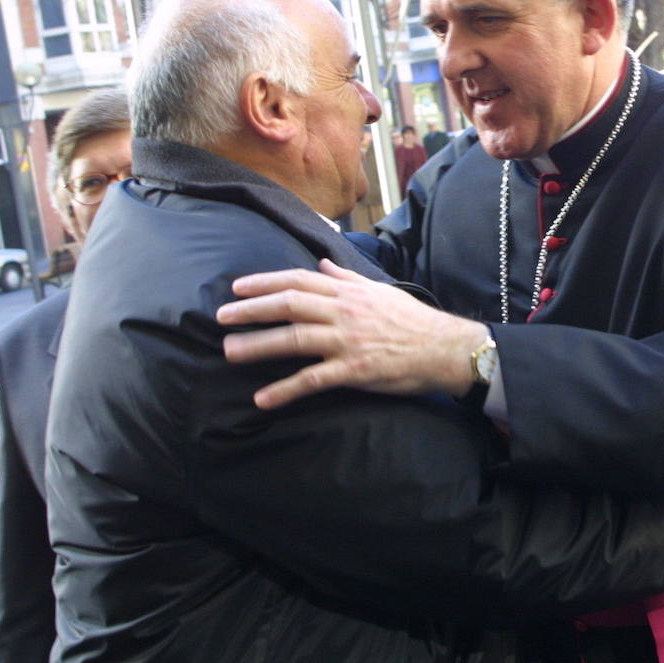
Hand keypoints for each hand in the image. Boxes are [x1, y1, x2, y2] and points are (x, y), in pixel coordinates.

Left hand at [216, 259, 487, 408]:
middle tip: (220, 317)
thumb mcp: (380, 291)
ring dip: (258, 345)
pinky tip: (263, 399)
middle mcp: (343, 312)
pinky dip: (285, 390)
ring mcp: (347, 341)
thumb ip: (346, 279)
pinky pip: (312, 380)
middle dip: (252, 310)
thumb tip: (323, 263)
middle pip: (289, 305)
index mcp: (348, 293)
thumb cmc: (412, 320)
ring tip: (229, 351)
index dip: (265, 282)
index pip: (299, 281)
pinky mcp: (354, 370)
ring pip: (294, 339)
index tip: (238, 287)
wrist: (444, 348)